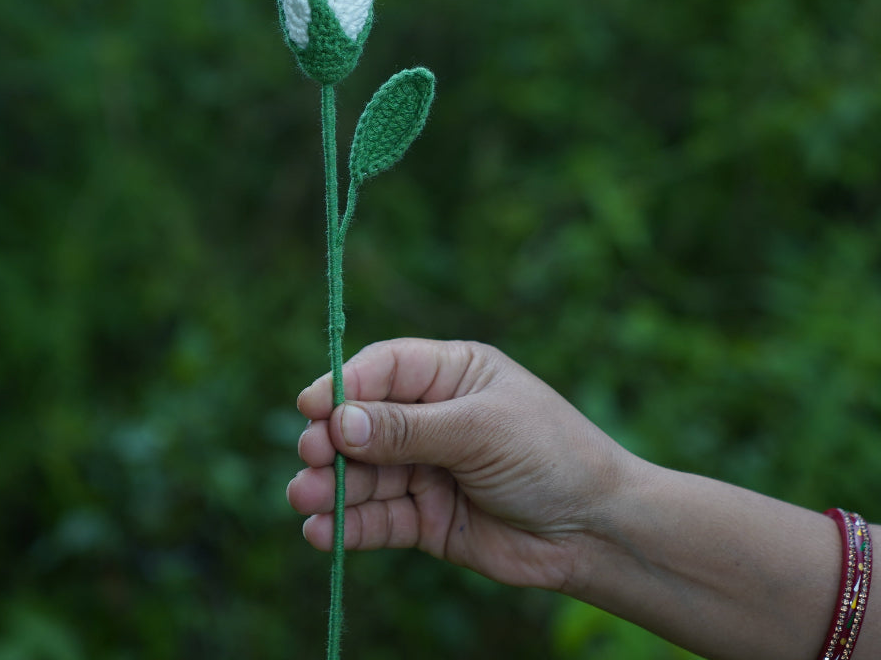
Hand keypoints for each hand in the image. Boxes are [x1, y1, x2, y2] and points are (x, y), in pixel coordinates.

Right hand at [286, 337, 638, 589]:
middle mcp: (432, 417)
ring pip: (363, 473)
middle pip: (363, 422)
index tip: (311, 405)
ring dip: (331, 485)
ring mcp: (426, 468)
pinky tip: (320, 531)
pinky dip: (347, 525)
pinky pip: (377, 519)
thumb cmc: (549, 456)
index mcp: (451, 374)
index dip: (344, 384)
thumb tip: (340, 421)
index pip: (384, 369)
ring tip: (305, 496)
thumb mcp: (480, 430)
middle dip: (332, 438)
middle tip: (311, 455)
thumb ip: (408, 428)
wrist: (595, 531)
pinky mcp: (426, 518)